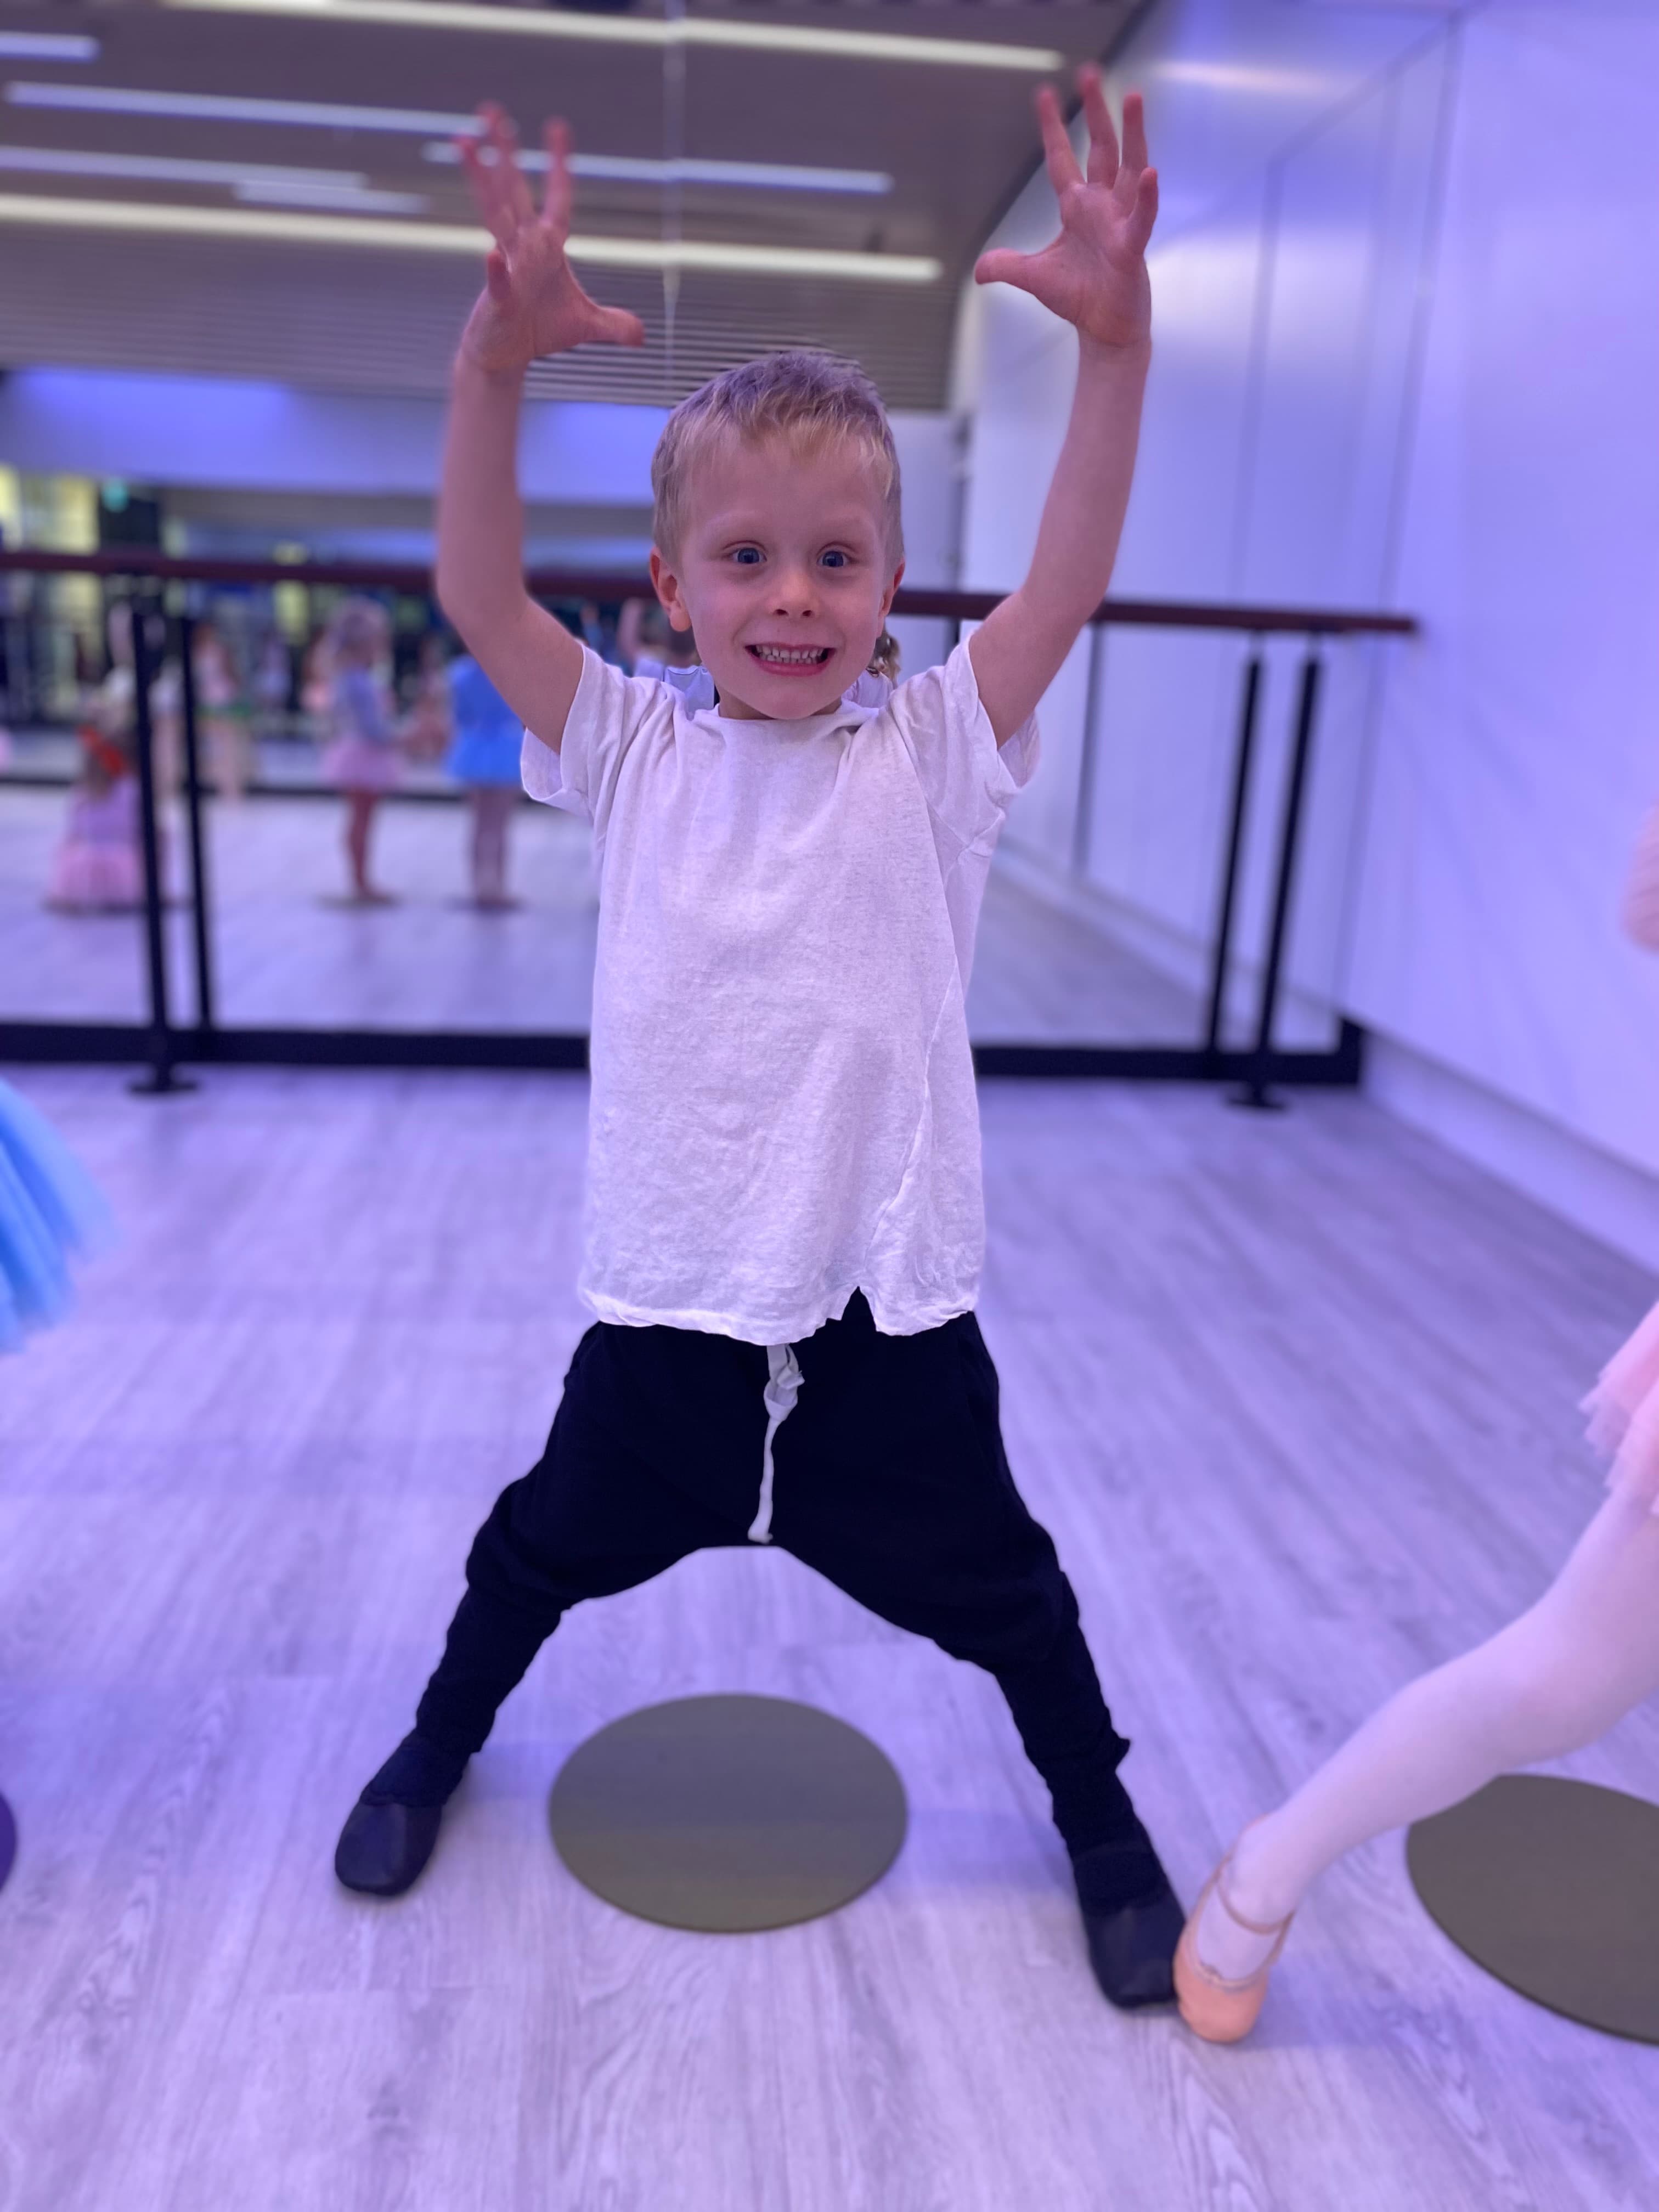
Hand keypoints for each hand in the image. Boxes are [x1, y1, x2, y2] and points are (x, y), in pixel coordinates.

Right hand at [458, 107, 645, 373]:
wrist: (506, 356)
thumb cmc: (540, 332)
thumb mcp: (586, 327)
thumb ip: (615, 325)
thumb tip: (641, 335)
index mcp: (548, 246)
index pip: (558, 197)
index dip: (559, 164)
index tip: (557, 125)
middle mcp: (524, 247)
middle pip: (514, 190)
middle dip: (504, 150)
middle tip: (490, 110)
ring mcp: (507, 268)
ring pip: (494, 217)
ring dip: (481, 180)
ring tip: (465, 143)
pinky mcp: (498, 299)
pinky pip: (498, 281)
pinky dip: (496, 271)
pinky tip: (491, 256)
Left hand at [974, 70, 1156, 352]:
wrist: (1103, 329)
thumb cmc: (1077, 298)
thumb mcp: (1033, 277)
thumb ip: (1007, 266)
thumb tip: (979, 271)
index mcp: (1076, 208)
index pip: (1061, 159)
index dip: (1053, 128)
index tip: (1044, 93)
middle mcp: (1101, 206)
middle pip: (1100, 149)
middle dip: (1095, 112)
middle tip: (1089, 73)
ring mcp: (1120, 222)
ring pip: (1129, 168)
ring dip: (1132, 133)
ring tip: (1133, 97)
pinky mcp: (1132, 248)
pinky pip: (1142, 217)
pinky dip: (1146, 197)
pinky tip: (1149, 173)